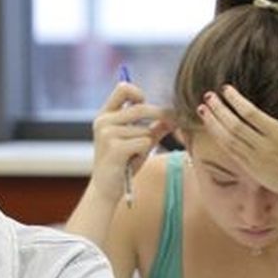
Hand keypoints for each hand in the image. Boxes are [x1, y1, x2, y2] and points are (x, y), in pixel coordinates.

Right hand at [89, 83, 172, 202]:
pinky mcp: (114, 148)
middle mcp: (103, 121)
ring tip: (135, 154)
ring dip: (148, 142)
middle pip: (141, 107)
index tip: (147, 103)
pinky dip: (144, 152)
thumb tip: (173, 116)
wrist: (106, 189)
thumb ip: (153, 127)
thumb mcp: (138, 141)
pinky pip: (144, 142)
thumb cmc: (122, 164)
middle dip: (160, 115)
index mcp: (105, 115)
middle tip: (172, 123)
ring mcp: (107, 134)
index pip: (123, 88)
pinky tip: (132, 160)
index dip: (138, 93)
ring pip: (145, 129)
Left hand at [199, 84, 277, 202]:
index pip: (250, 113)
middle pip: (234, 126)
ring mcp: (254, 159)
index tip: (225, 89)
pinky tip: (210, 126)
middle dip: (219, 110)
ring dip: (213, 123)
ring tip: (202, 108)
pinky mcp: (249, 168)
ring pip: (227, 139)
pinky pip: (229, 151)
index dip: (236, 100)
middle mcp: (263, 147)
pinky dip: (217, 137)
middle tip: (208, 95)